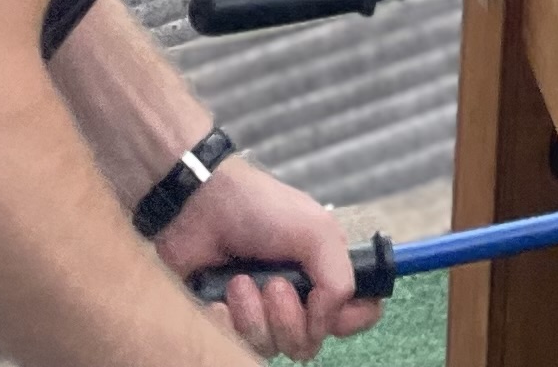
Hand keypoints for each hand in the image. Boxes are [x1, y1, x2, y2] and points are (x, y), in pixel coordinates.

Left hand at [156, 163, 377, 352]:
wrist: (199, 208)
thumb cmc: (261, 210)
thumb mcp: (316, 230)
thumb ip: (338, 279)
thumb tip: (327, 324)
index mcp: (324, 274)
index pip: (358, 315)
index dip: (348, 319)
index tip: (326, 305)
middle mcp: (297, 300)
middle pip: (309, 343)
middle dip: (289, 318)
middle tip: (273, 284)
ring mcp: (261, 315)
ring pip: (270, 348)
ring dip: (253, 316)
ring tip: (239, 281)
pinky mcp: (227, 324)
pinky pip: (232, 347)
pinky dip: (225, 323)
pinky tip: (217, 299)